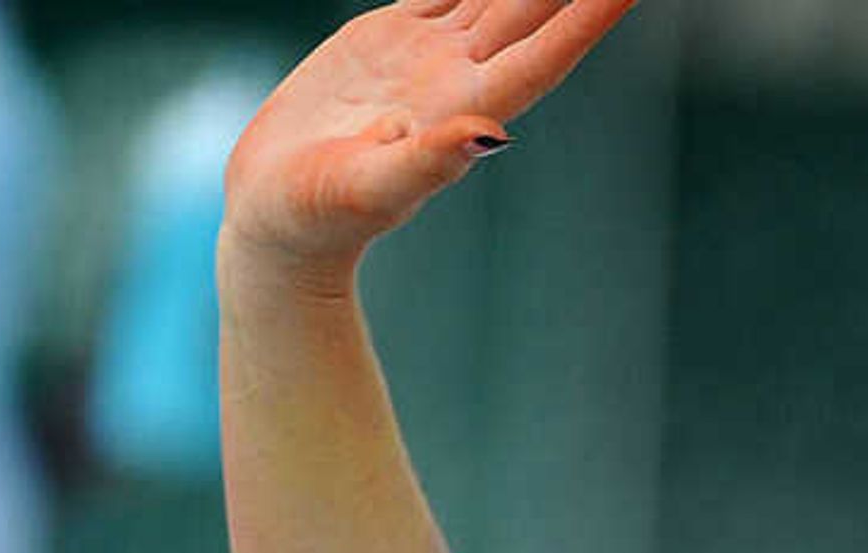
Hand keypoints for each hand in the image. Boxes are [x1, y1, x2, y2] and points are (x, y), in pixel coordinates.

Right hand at [222, 0, 639, 280]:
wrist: (278, 214)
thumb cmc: (321, 217)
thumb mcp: (374, 191)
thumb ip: (432, 162)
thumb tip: (492, 134)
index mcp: (467, 111)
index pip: (545, 57)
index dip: (589, 21)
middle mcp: (461, 79)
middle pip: (531, 14)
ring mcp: (429, 56)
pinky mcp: (391, 39)